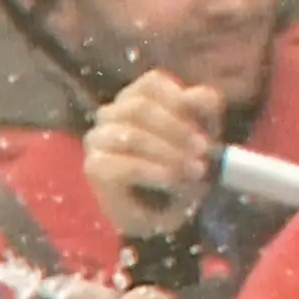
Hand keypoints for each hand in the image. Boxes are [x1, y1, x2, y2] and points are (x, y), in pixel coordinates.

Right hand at [85, 73, 223, 237]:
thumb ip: (204, 110)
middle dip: (176, 130)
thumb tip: (203, 94)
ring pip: (131, 135)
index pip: (152, 83)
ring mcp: (98, 140)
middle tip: (203, 152)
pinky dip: (151, 172)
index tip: (204, 126)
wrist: (164, 215)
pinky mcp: (94, 168)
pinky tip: (170, 180)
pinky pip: (122, 165)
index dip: (179, 101)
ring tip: (193, 171)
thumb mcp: (203, 135)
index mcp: (137, 97)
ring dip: (168, 153)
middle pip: (140, 108)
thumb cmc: (182, 169)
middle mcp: (112, 113)